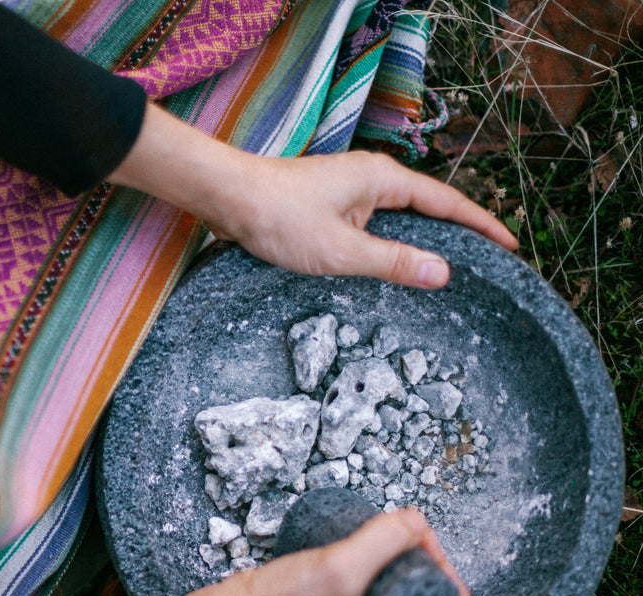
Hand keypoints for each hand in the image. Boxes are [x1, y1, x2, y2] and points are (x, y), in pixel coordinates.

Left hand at [108, 104, 517, 288]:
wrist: (227, 197)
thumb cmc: (278, 217)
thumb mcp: (341, 250)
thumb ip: (393, 262)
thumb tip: (443, 273)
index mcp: (383, 180)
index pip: (447, 204)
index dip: (482, 226)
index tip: (512, 245)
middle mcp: (370, 178)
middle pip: (426, 209)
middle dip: (457, 235)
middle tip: (488, 264)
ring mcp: (348, 190)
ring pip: (396, 219)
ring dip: (419, 243)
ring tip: (447, 273)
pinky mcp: (328, 204)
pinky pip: (371, 225)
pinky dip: (388, 245)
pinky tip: (389, 268)